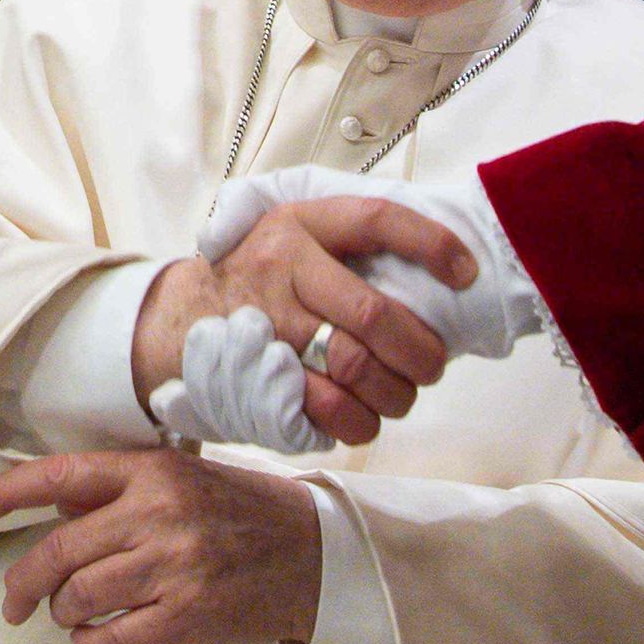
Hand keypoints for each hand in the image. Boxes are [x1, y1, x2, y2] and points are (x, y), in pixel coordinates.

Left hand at [0, 448, 320, 643]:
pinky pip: (112, 640)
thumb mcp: (184, 479)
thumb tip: (57, 511)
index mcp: (152, 471)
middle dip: (25, 584)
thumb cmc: (246, 514)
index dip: (7, 492)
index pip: (61, 476)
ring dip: (64, 614)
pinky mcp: (187, 615)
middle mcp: (157, 513)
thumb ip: (122, 492)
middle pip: (59, 551)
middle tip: (16, 603)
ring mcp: (172, 566)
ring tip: (73, 616)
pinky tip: (97, 640)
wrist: (316, 555)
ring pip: (79, 598)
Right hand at [131, 190, 470, 446]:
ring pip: (357, 368)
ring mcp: (270, 327)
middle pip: (375, 314)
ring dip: (396, 392)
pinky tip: (363, 415)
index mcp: (300, 225)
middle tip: (432, 364)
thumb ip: (347, 245)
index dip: (431, 244)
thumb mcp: (292, 236)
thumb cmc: (258, 279)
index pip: (376, 221)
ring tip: (401, 393)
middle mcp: (282, 269)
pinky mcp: (260, 379)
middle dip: (421, 350)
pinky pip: (330, 411)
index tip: (466, 273)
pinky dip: (360, 422)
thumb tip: (439, 277)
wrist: (177, 321)